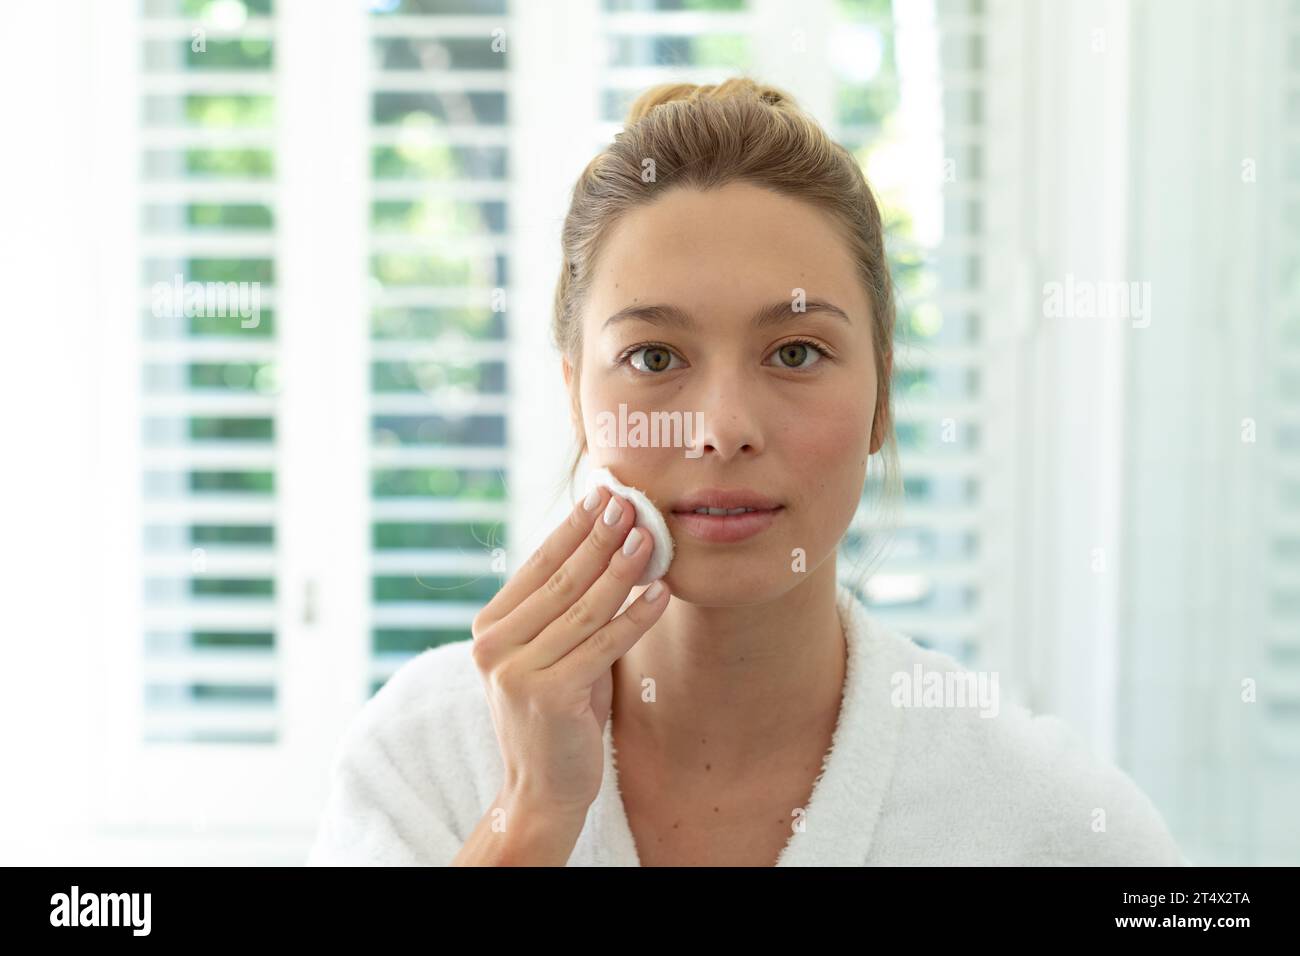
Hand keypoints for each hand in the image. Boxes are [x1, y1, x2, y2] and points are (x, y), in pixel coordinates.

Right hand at [470, 486, 668, 816]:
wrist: (541, 789)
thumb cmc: (557, 713)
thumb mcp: (551, 652)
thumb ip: (566, 608)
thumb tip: (608, 543)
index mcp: (490, 627)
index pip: (537, 564)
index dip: (574, 527)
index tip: (604, 493)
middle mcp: (494, 645)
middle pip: (561, 579)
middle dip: (601, 537)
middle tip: (631, 503)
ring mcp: (516, 671)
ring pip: (583, 607)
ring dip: (621, 568)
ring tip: (650, 539)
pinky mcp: (548, 695)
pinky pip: (603, 644)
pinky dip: (635, 616)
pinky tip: (660, 594)